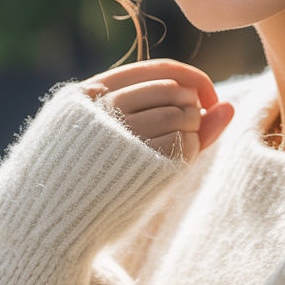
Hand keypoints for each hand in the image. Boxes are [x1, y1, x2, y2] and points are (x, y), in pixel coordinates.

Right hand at [79, 59, 233, 162]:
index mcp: (95, 90)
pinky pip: (182, 144)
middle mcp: (104, 106)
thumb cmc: (101, 175)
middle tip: (184, 133)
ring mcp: (118, 132)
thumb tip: (228, 105)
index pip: (161, 68)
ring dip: (190, 132)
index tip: (208, 100)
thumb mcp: (133, 136)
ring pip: (182, 114)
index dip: (195, 80)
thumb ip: (181, 119)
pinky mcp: (133, 160)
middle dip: (191, 110)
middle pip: (175, 90)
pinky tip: (170, 166)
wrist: (56, 216)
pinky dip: (188, 152)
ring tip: (170, 150)